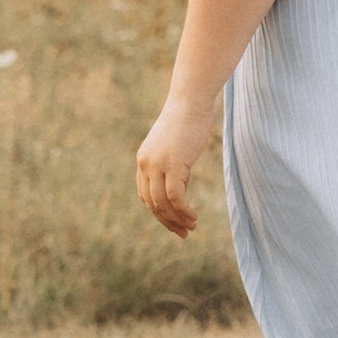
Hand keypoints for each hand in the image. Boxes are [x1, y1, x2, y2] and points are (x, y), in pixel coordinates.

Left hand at [134, 95, 211, 238]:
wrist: (190, 103)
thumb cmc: (186, 123)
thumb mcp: (175, 150)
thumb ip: (173, 170)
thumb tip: (179, 192)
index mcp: (143, 161)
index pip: (146, 196)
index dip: (159, 213)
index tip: (174, 224)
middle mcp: (145, 164)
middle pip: (152, 203)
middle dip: (168, 221)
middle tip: (183, 233)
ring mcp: (157, 165)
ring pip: (163, 203)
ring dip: (177, 219)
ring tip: (191, 227)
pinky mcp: (172, 165)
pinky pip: (175, 197)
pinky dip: (184, 210)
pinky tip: (193, 216)